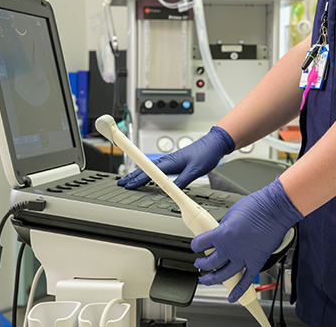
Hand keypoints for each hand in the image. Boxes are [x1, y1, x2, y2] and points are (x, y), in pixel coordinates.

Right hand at [118, 126, 234, 188]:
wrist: (214, 144)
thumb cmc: (206, 153)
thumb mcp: (196, 170)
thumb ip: (183, 180)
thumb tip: (173, 190)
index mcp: (171, 162)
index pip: (150, 172)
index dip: (138, 179)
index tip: (128, 184)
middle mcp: (168, 160)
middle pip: (145, 169)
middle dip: (132, 176)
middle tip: (121, 183)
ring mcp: (171, 160)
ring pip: (150, 168)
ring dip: (138, 174)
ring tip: (129, 181)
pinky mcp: (175, 161)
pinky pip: (157, 167)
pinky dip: (148, 172)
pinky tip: (148, 175)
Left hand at [191, 177, 302, 302]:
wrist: (275, 209)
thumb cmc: (256, 207)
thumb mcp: (230, 213)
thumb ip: (222, 227)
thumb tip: (218, 233)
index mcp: (221, 234)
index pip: (199, 244)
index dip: (195, 246)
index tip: (196, 246)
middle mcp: (230, 249)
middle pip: (208, 263)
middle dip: (201, 264)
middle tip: (200, 263)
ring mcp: (243, 258)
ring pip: (223, 276)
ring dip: (212, 279)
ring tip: (207, 279)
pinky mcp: (256, 262)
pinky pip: (245, 281)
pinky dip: (238, 291)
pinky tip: (232, 297)